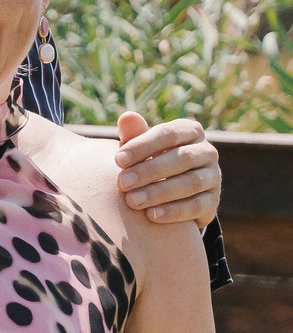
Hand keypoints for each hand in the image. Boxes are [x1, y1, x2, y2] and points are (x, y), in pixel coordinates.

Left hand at [114, 113, 220, 227]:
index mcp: (190, 131)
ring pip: (191, 183)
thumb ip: (134, 134)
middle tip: (122, 183)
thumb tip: (126, 116)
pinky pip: (198, 206)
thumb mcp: (142, 147)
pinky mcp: (213, 201)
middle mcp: (207, 151)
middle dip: (149, 171)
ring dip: (160, 192)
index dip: (142, 145)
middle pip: (182, 158)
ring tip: (132, 201)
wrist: (172, 191)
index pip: (168, 134)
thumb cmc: (151, 160)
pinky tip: (151, 215)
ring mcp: (214, 176)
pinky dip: (174, 211)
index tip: (117, 159)